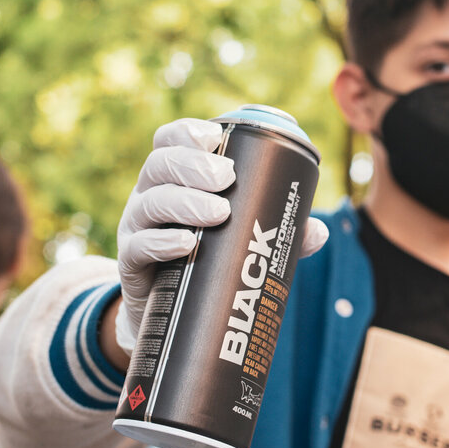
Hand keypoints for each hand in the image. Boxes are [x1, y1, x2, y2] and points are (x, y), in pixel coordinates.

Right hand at [113, 118, 328, 354]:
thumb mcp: (238, 240)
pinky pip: (139, 246)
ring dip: (185, 202)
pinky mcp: (130, 263)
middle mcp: (150, 195)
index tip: (216, 137)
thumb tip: (318, 231)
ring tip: (219, 213)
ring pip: (151, 202)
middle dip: (193, 165)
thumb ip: (279, 233)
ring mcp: (136, 227)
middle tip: (227, 179)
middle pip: (160, 164)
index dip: (189, 132)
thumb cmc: (207, 261)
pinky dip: (163, 242)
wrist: (170, 315)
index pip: (170, 140)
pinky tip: (187, 244)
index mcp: (174, 178)